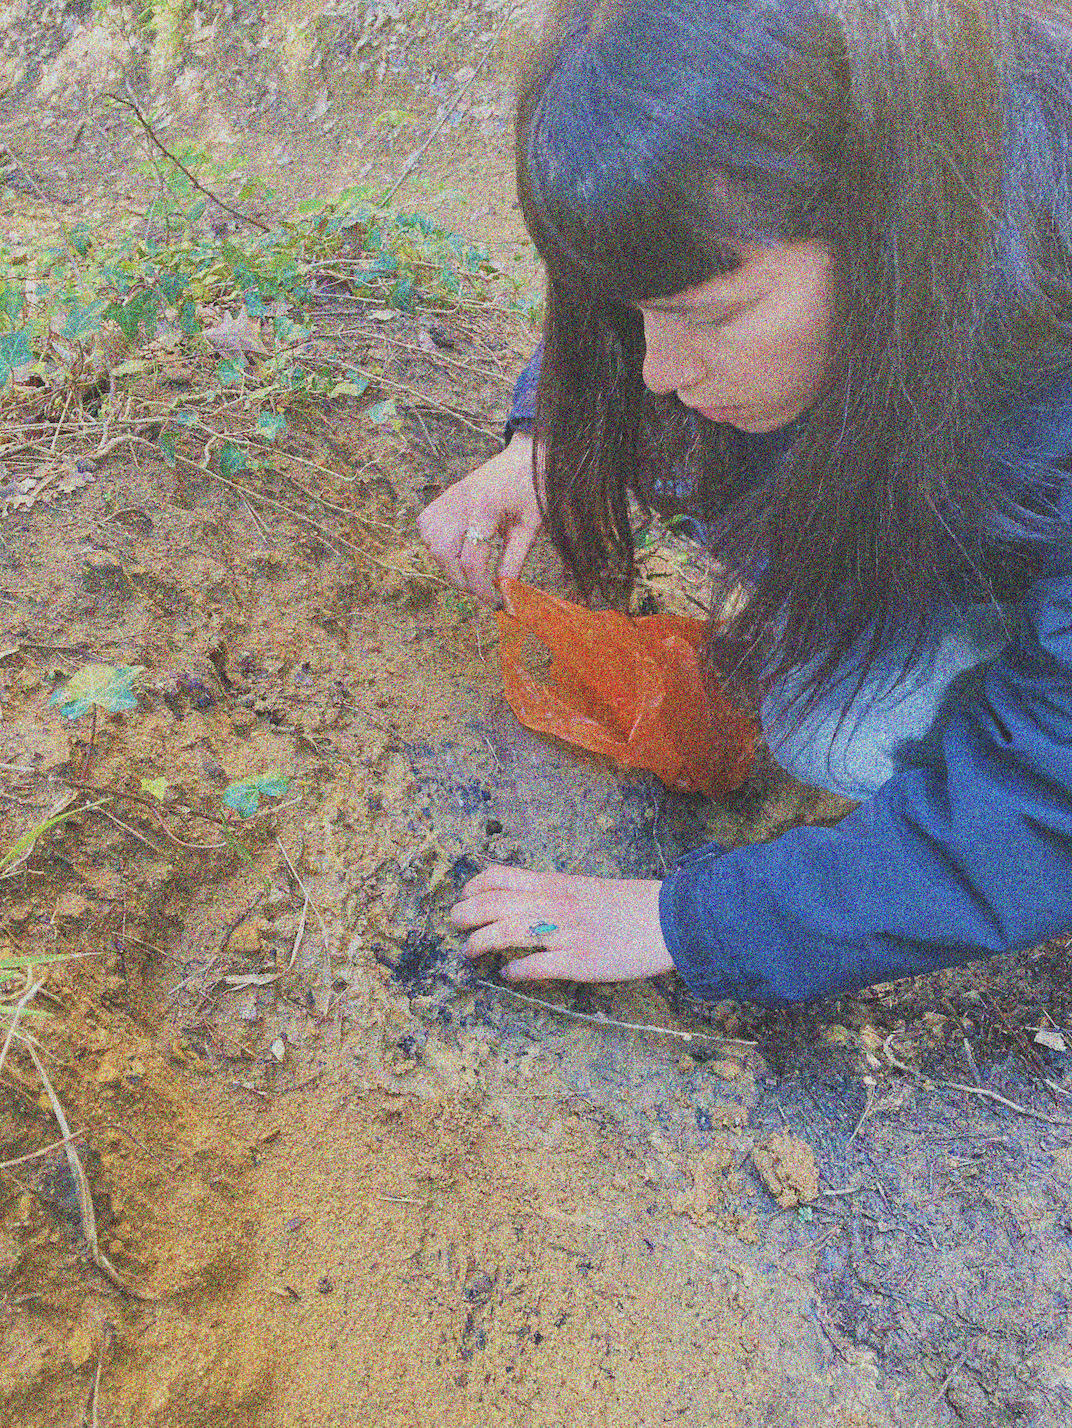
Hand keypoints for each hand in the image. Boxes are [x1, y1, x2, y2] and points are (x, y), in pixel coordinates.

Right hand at [417, 435, 541, 607]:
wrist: (527, 457)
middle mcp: (459, 502)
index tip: (496, 603)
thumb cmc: (533, 491)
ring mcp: (448, 498)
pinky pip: (427, 527)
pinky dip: (436, 544)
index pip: (472, 561)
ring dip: (447, 563)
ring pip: (431, 542)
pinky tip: (456, 549)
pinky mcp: (443, 497)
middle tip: (482, 588)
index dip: (482, 589)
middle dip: (461, 580)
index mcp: (485, 509)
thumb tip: (505, 595)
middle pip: (443, 554)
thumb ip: (513, 562)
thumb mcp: (529, 530)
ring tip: (470, 569)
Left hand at [450, 864, 673, 982]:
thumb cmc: (628, 904)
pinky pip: (534, 967)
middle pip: (493, 904)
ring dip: (479, 943)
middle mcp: (554, 905)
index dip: (475, 887)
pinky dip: (514, 972)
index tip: (465, 897)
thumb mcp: (584, 888)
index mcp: (555, 884)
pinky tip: (508, 975)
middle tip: (455, 924)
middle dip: (465, 915)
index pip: (500, 876)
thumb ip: (552, 894)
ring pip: (505, 933)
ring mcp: (564, 934)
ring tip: (469, 951)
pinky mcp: (578, 962)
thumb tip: (523, 903)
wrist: (668, 920)